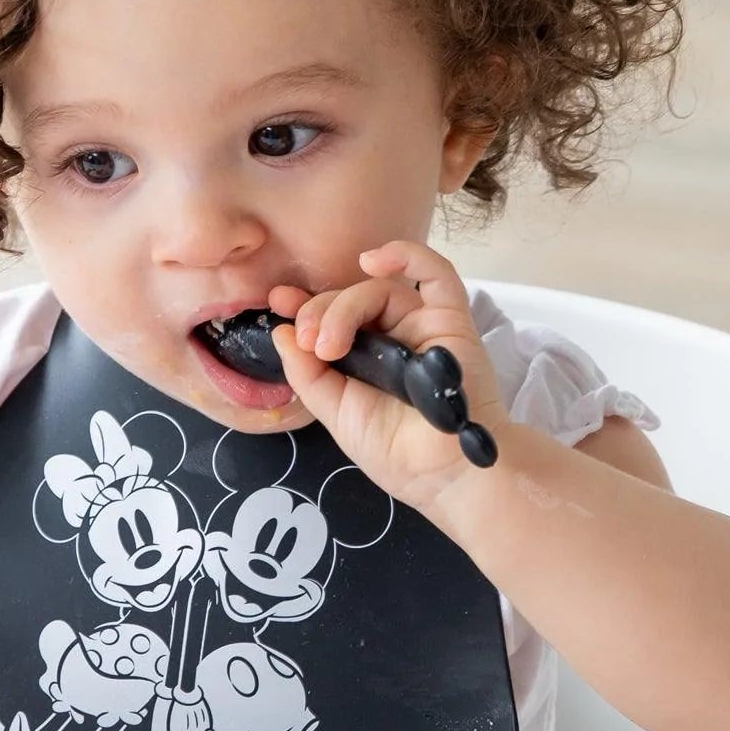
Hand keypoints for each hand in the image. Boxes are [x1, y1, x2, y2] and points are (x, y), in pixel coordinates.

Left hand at [270, 240, 502, 513]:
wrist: (447, 476)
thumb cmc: (397, 454)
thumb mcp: (336, 414)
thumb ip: (308, 375)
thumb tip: (282, 333)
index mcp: (365, 359)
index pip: (332, 318)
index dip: (304, 306)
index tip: (278, 305)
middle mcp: (393, 338)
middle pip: (351, 300)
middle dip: (320, 312)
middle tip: (310, 344)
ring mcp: (422, 327)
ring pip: (379, 290)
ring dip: (344, 306)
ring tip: (329, 344)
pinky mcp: (451, 320)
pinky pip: (436, 272)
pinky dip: (406, 254)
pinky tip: (373, 262)